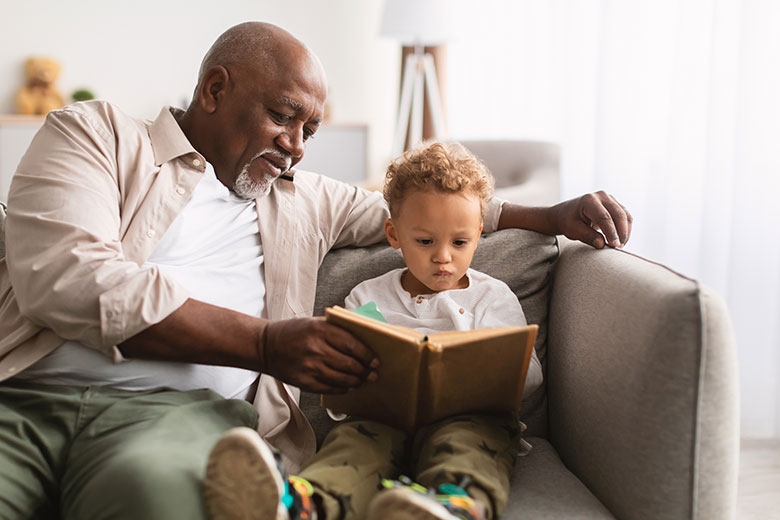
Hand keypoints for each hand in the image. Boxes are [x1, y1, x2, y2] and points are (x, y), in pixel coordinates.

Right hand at [261, 317, 378, 393]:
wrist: (267, 346)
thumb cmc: (294, 332)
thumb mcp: (315, 322)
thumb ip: (337, 329)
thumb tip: (364, 338)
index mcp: (320, 330)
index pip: (352, 344)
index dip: (367, 354)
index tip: (375, 360)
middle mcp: (315, 348)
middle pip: (349, 364)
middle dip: (365, 371)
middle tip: (372, 373)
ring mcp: (309, 367)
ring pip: (342, 379)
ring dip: (356, 381)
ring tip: (361, 380)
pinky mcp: (304, 382)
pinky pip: (329, 388)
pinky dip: (342, 388)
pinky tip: (347, 386)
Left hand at [550, 191, 631, 248]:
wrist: (565, 213)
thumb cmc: (568, 221)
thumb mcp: (573, 230)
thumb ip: (587, 236)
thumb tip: (602, 245)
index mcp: (589, 200)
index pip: (604, 217)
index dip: (611, 232)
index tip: (614, 246)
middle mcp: (601, 196)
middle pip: (618, 214)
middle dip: (621, 232)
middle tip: (619, 248)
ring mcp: (609, 198)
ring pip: (625, 215)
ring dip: (625, 231)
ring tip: (620, 246)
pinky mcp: (614, 204)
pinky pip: (625, 216)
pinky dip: (625, 228)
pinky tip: (621, 239)